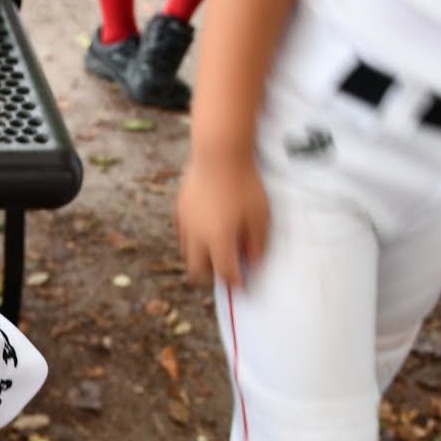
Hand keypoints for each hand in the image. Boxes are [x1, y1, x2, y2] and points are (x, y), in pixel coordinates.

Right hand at [176, 153, 268, 287]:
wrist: (219, 153)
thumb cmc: (245, 185)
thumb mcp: (260, 216)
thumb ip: (257, 243)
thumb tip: (252, 261)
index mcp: (218, 241)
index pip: (225, 273)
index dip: (235, 283)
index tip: (242, 286)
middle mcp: (197, 237)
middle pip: (198, 269)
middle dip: (212, 273)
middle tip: (226, 268)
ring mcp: (185, 222)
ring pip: (187, 252)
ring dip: (200, 256)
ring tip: (214, 248)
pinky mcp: (179, 208)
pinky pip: (182, 232)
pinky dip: (192, 238)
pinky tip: (202, 230)